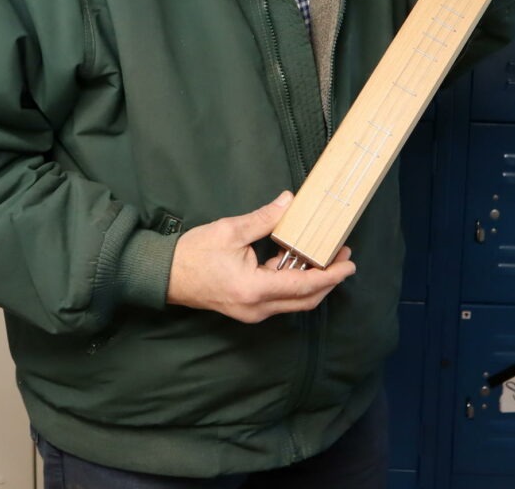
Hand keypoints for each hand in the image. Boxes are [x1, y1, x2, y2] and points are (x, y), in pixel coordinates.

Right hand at [166, 191, 355, 322]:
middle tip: (345, 258)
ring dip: (314, 282)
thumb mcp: (231, 230)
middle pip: (305, 300)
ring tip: (328, 257)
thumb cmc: (195, 253)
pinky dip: (295, 282)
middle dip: (328, 280)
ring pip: (294, 301)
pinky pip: (280, 298)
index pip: (303, 286)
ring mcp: (253, 311)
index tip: (349, 264)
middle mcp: (258, 308)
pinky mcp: (248, 308)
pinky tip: (301, 261)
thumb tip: (289, 201)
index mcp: (255, 290)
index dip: (330, 275)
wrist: (166, 276)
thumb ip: (264, 219)